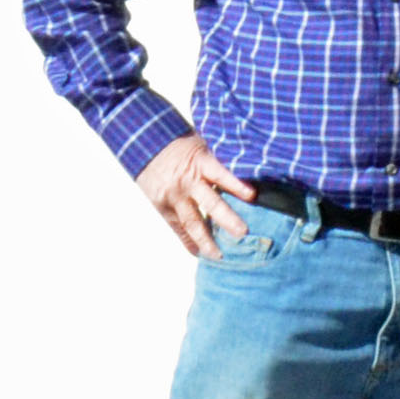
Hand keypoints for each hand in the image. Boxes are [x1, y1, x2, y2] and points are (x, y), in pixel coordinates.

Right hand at [138, 134, 253, 258]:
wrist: (146, 145)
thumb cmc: (181, 144)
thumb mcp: (203, 144)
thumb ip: (220, 160)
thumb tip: (249, 169)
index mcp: (201, 163)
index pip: (222, 175)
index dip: (236, 185)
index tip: (253, 196)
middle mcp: (188, 182)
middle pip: (210, 203)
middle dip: (227, 219)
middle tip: (243, 233)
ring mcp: (174, 197)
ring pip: (192, 222)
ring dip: (206, 240)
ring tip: (219, 255)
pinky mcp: (162, 207)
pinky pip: (177, 227)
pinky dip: (188, 241)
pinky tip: (199, 253)